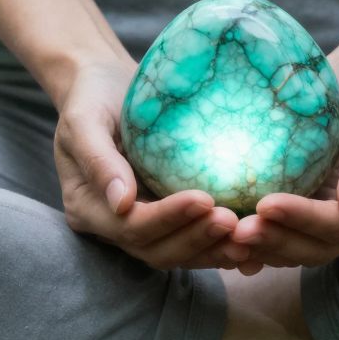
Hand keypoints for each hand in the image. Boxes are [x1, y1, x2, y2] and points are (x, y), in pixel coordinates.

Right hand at [52, 54, 247, 270]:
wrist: (104, 87)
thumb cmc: (92, 97)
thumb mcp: (84, 120)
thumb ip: (98, 161)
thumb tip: (122, 203)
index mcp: (87, 208)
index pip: (131, 225)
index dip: (167, 218)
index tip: (204, 199)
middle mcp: (113, 226)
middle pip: (157, 249)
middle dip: (197, 239)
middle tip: (234, 221)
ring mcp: (141, 226)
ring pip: (179, 253)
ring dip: (214, 250)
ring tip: (249, 238)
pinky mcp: (166, 220)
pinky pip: (193, 242)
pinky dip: (220, 246)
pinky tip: (255, 247)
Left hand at [225, 45, 338, 273]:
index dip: (304, 220)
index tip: (266, 204)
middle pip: (316, 247)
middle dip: (276, 241)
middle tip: (237, 230)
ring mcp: (334, 220)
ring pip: (296, 248)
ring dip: (262, 246)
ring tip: (225, 234)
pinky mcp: (310, 209)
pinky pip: (282, 231)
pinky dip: (258, 237)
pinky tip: (224, 233)